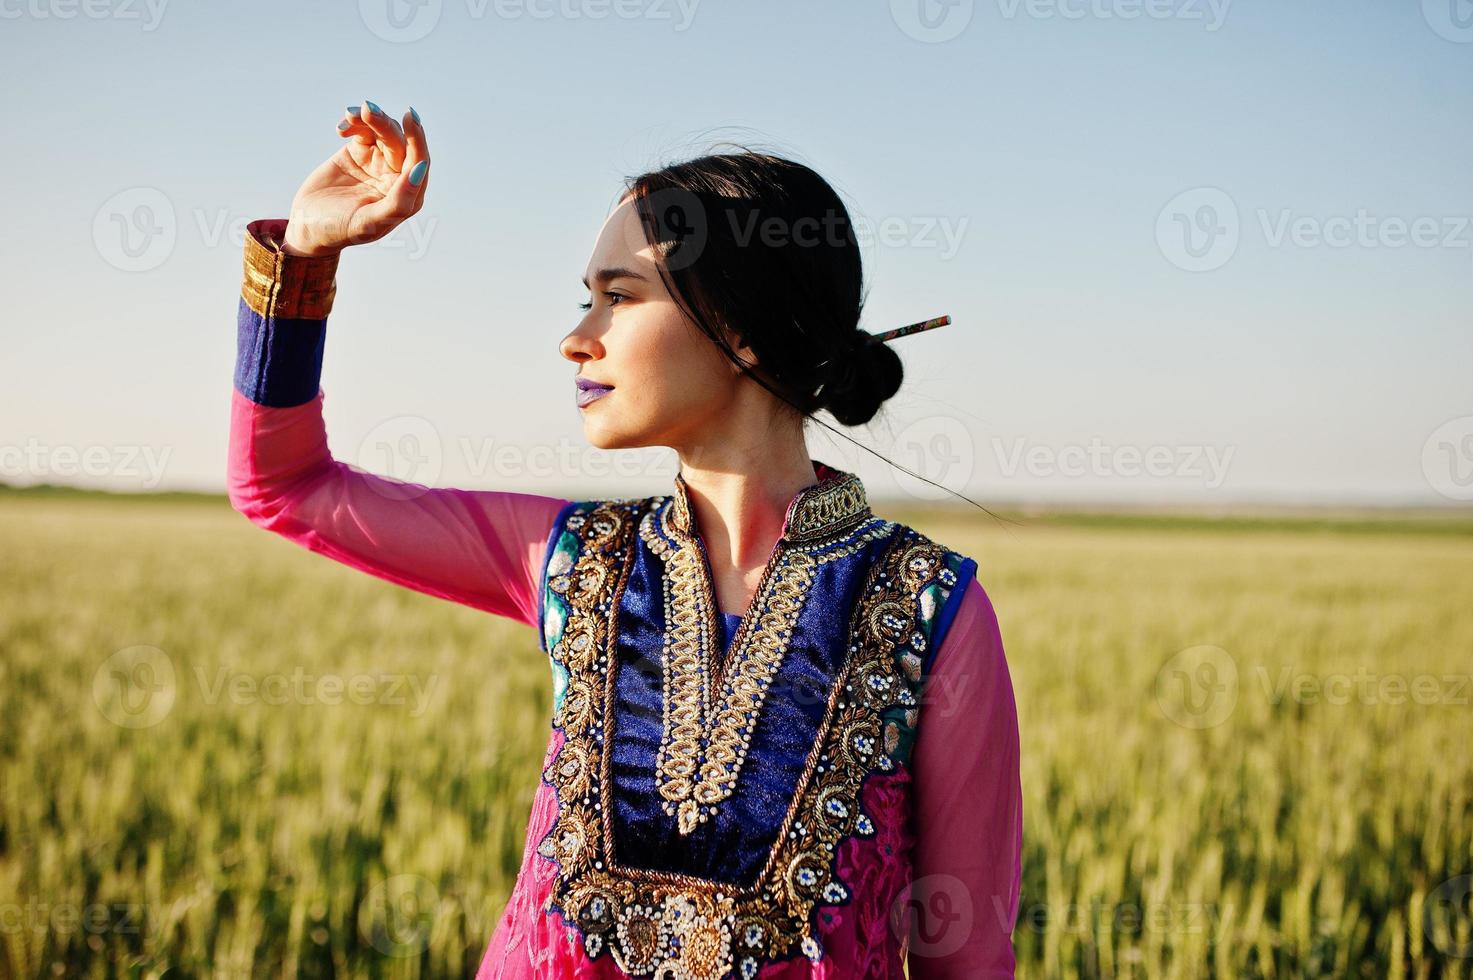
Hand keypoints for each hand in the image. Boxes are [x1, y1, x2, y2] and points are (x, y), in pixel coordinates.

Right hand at [281, 101, 430, 256]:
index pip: (419, 162)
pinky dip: (354, 123)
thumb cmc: (340, 230)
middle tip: (367, 110)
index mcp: (407, 196)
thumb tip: (419, 171)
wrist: (307, 225)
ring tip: (350, 115)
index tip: (410, 118)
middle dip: (384, 124)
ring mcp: (377, 162)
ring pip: (382, 131)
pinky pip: (363, 129)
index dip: (417, 139)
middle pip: (399, 142)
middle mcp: (396, 177)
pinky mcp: (358, 152)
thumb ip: (398, 202)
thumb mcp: (369, 222)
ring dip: (369, 119)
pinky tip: (341, 129)